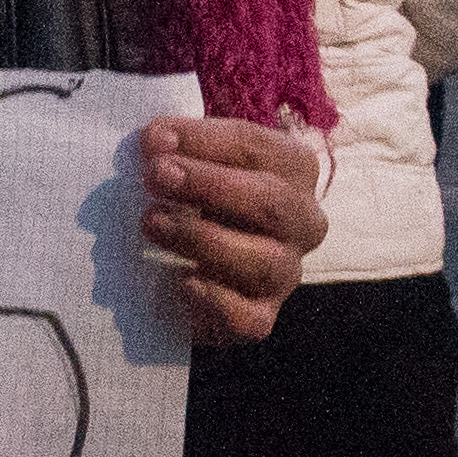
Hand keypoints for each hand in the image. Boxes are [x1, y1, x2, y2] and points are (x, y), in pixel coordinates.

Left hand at [142, 116, 326, 346]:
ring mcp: (287, 272)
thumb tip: (157, 140)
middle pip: (272, 202)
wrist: (196, 264)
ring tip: (153, 222)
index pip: (258, 148)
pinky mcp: (262, 317)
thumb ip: (177, 147)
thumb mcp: (192, 161)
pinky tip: (182, 279)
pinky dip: (214, 299)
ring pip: (265, 261)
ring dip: (203, 239)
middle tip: (156, 176)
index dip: (204, 141)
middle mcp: (303, 221)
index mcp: (294, 169)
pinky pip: (249, 316)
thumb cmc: (199, 198)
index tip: (154, 139)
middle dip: (209, 185)